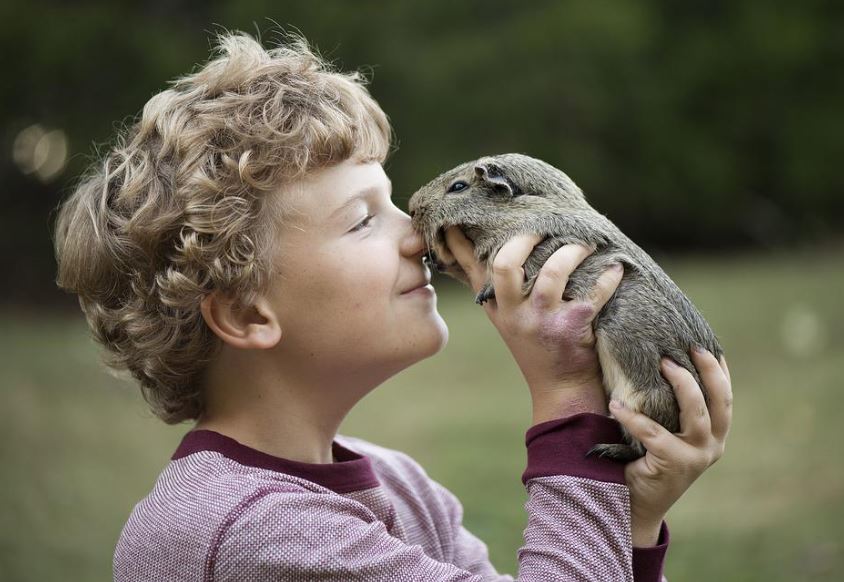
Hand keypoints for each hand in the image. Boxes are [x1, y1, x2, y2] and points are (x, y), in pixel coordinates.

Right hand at [443, 226, 623, 422]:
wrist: (562, 389)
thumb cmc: (536, 346)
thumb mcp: (506, 318)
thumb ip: (493, 287)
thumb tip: (476, 250)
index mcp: (497, 305)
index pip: (472, 267)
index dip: (461, 241)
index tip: (454, 216)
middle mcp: (515, 312)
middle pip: (505, 265)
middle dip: (524, 239)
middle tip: (543, 227)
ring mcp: (542, 320)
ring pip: (552, 274)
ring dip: (571, 252)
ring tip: (585, 243)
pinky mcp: (572, 328)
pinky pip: (592, 293)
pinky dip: (607, 278)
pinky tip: (615, 268)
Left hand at [609, 348, 732, 546]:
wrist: (635, 504)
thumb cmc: (646, 460)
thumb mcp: (665, 432)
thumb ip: (669, 408)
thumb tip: (655, 363)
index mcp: (714, 435)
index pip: (724, 397)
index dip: (720, 370)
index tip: (709, 344)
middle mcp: (712, 445)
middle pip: (720, 400)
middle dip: (708, 370)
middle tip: (691, 346)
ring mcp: (696, 456)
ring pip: (696, 413)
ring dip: (681, 384)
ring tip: (662, 363)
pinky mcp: (675, 464)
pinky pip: (653, 433)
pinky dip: (633, 416)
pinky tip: (616, 405)